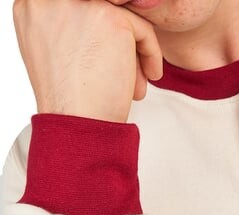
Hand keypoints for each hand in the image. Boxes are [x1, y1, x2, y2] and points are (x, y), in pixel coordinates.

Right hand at [12, 0, 163, 122]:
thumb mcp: (57, 54)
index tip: (105, 63)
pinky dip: (150, 54)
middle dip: (116, 44)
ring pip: (121, 20)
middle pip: (100, 12)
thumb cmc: (71, 102)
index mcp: (32, 5)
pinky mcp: (109, 17)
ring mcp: (79, 3)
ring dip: (131, 53)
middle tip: (122, 75)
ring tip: (133, 85)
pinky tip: (150, 78)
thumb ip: (70, 29)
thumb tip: (98, 24)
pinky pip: (141, 29)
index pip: (80, 11)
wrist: (78, 124)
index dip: (97, 38)